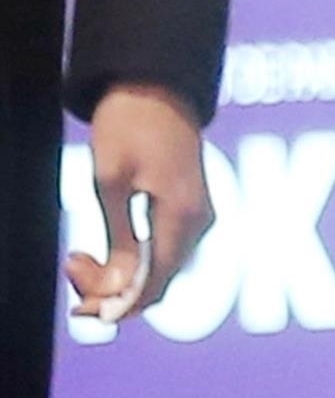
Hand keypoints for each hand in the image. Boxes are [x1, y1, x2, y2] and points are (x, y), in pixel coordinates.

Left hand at [66, 84, 211, 320]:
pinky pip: (164, 251)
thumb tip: (119, 289)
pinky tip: (104, 249)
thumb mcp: (109, 182)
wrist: (154, 84)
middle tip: (71, 267)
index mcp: (183, 216)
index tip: (82, 313)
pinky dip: (134, 259)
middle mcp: (200, 222)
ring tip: (79, 256)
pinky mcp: (191, 209)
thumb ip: (118, 240)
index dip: (119, 307)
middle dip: (112, 289)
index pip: (155, 285)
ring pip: (161, 269)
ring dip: (120, 275)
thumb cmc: (129, 124)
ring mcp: (199, 216)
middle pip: (159, 282)